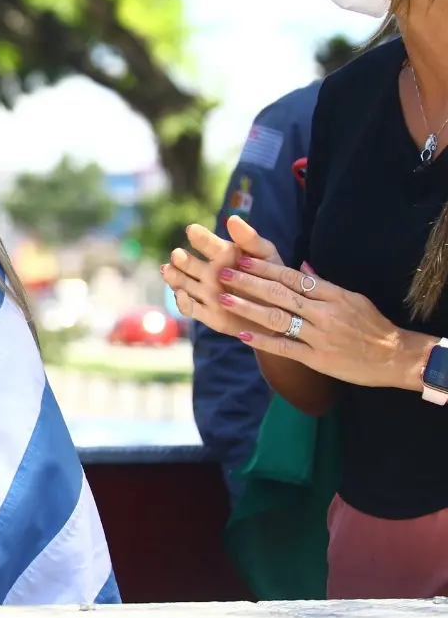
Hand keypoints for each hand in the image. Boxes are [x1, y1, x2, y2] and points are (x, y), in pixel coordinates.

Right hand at [161, 217, 282, 338]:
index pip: (207, 243)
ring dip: (175, 277)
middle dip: (182, 259)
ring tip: (168, 270)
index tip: (193, 230)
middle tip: (177, 254)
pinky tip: (181, 294)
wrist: (280, 312)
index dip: (200, 237)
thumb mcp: (267, 257)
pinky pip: (190, 308)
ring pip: (183, 283)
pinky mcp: (206, 314)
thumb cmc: (273, 279)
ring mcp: (205, 293)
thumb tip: (232, 218)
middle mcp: (209, 272)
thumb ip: (250, 240)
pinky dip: (182, 302)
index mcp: (222, 255)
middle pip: (189, 264)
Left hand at [216, 257, 427, 390]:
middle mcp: (324, 313)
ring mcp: (320, 336)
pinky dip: (262, 340)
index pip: (293, 276)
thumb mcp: (352, 298)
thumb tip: (301, 266)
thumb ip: (324, 284)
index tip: (242, 259)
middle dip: (248, 282)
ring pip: (278, 318)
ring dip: (248, 307)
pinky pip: (285, 347)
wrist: (395, 357)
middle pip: (280, 293)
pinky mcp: (318, 358)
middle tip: (222, 273)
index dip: (265, 268)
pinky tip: (242, 334)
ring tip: (224, 299)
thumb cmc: (372, 326)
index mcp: (333, 294)